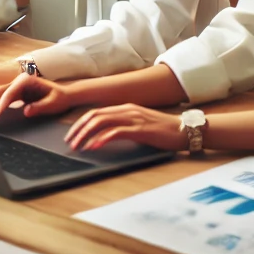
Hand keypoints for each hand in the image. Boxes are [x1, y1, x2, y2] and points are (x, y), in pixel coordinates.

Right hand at [0, 73, 74, 124]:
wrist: (65, 95)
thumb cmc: (60, 98)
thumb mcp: (53, 104)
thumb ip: (40, 107)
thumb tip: (26, 111)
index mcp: (26, 80)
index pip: (8, 93)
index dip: (0, 106)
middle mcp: (18, 81)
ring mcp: (15, 86)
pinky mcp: (15, 93)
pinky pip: (0, 98)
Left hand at [64, 103, 183, 152]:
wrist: (184, 130)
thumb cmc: (163, 130)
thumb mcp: (139, 125)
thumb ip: (124, 127)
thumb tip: (106, 137)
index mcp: (125, 108)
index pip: (96, 112)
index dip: (81, 123)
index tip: (72, 135)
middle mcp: (127, 110)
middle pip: (95, 115)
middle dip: (79, 129)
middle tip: (69, 142)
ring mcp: (133, 118)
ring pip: (101, 122)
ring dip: (86, 134)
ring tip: (78, 146)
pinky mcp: (139, 129)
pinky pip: (116, 132)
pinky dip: (102, 138)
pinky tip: (94, 146)